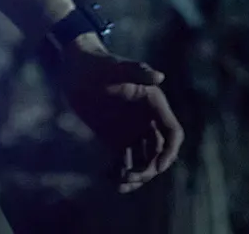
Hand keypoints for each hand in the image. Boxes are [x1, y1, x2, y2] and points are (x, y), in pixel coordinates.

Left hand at [55, 40, 184, 193]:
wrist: (76, 70)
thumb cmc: (98, 64)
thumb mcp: (116, 67)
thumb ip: (138, 71)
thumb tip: (160, 76)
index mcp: (154, 105)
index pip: (172, 133)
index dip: (169, 152)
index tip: (157, 167)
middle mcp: (148, 121)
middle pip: (158, 152)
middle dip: (148, 168)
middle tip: (129, 176)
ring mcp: (132, 131)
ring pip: (143, 160)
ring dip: (136, 175)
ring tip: (119, 183)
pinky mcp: (115, 138)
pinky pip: (123, 161)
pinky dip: (119, 173)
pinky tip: (108, 179)